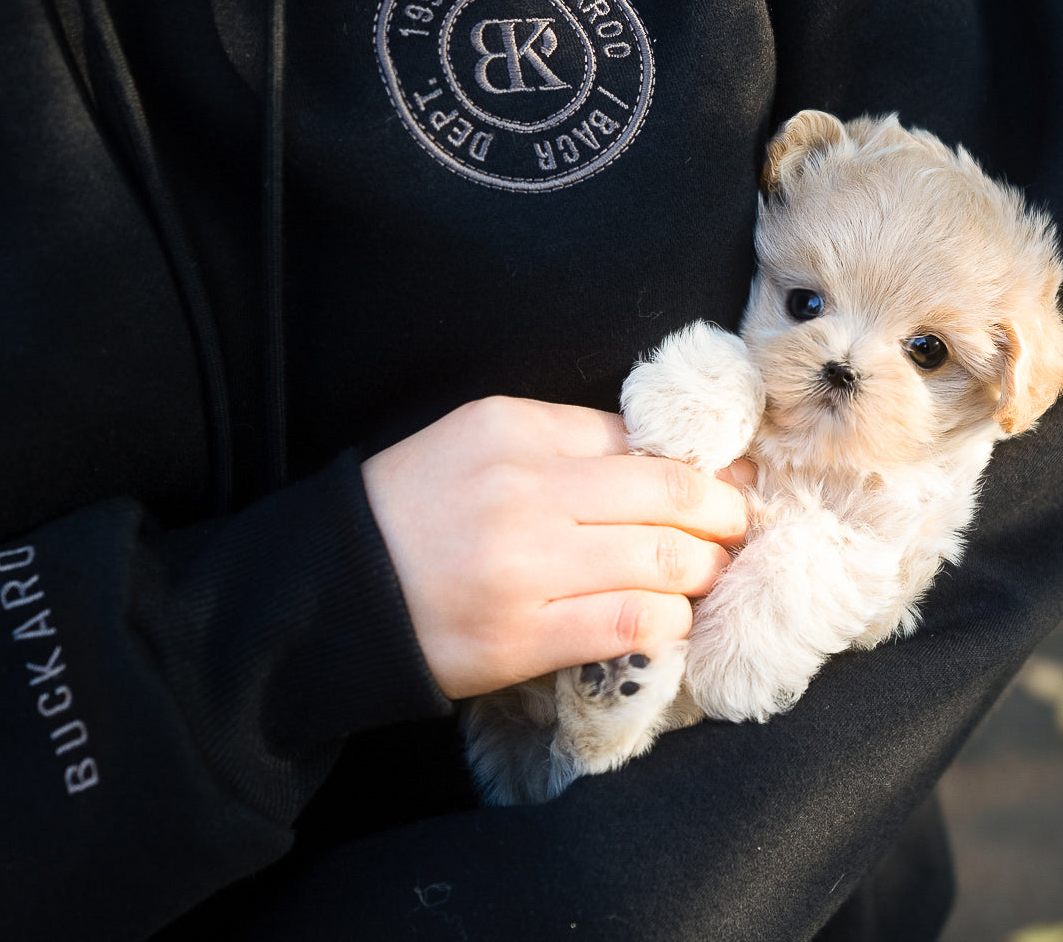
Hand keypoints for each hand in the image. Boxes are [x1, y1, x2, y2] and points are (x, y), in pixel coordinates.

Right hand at [362, 396, 750, 699]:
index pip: (641, 439)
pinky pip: (633, 622)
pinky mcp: (524, 634)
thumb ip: (567, 443)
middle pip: (670, 494)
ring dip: (704, 572)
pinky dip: (669, 622)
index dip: (701, 466)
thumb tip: (673, 458)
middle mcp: (526, 489)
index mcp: (516, 429)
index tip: (727, 484)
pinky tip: (669, 620)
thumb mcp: (479, 444)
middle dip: (723, 517)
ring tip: (703, 578)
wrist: (328, 594)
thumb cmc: (412, 513)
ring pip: (665, 560)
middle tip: (734, 532)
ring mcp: (527, 565)